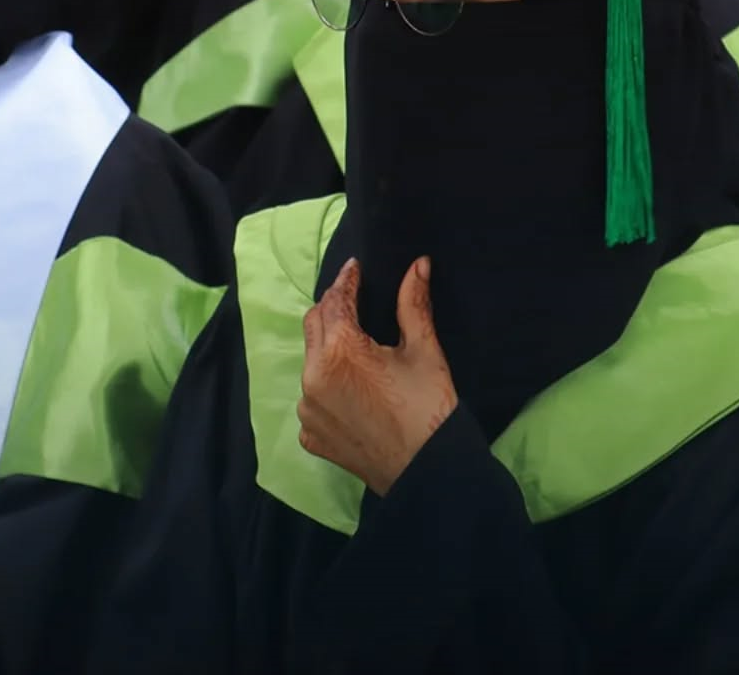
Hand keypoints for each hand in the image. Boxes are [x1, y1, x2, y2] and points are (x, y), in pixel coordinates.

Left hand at [298, 257, 457, 495]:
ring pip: (310, 362)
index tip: (355, 268)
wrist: (430, 474)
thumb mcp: (424, 351)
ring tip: (354, 346)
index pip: (335, 301)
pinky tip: (349, 387)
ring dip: (326, 347)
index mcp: (339, 351)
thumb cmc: (430, 409)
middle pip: (315, 325)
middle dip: (333, 307)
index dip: (347, 280)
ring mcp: (308, 410)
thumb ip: (414, 304)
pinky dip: (325, 385)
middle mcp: (313, 377)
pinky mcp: (311, 436)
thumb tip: (418, 264)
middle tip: (353, 297)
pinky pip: (312, 398)